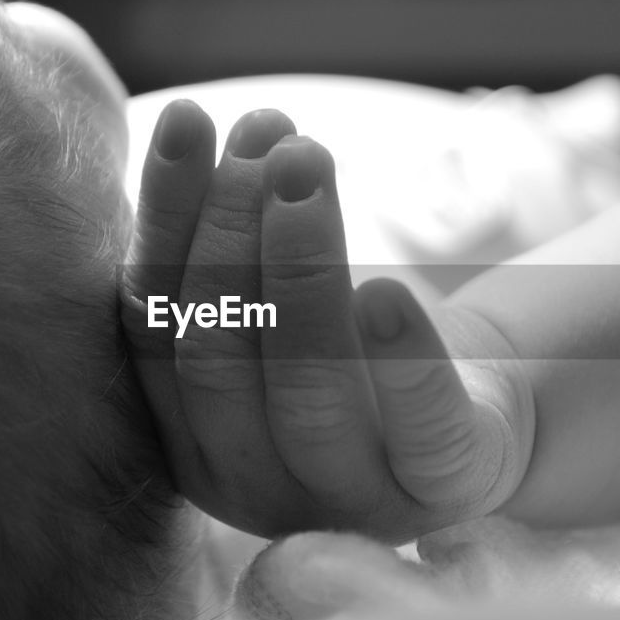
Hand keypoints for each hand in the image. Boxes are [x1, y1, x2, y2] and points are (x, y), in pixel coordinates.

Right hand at [119, 100, 532, 542]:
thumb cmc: (346, 356)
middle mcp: (255, 489)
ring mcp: (350, 499)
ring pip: (307, 390)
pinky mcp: (441, 489)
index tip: (189, 119)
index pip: (154, 327)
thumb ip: (212, 263)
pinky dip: (403, 359)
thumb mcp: (268, 316)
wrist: (465, 426)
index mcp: (190, 446)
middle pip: (219, 358)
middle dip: (235, 232)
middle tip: (271, 140)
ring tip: (309, 165)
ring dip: (302, 269)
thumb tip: (182, 130)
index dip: (168, 218)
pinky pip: (422, 430)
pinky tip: (386, 289)